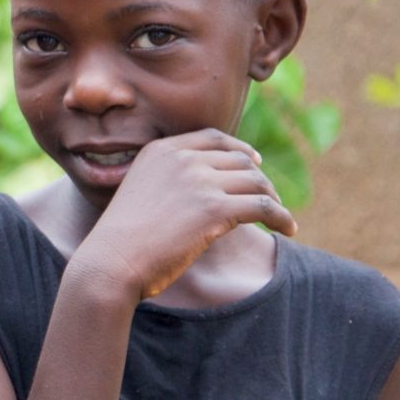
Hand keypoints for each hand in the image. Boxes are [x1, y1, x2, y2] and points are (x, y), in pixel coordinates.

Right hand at [72, 129, 296, 299]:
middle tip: (270, 197)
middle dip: (258, 178)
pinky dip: (281, 217)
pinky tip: (288, 230)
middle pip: (238, 159)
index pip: (212, 138)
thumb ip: (167, 182)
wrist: (111, 261)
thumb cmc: (121, 240)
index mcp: (160, 150)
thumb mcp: (139, 193)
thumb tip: (200, 194)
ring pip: (255, 181)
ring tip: (281, 218)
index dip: (239, 148)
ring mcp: (199, 182)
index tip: (253, 163)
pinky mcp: (215, 209)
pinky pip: (263, 206)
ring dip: (273, 199)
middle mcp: (182, 159)